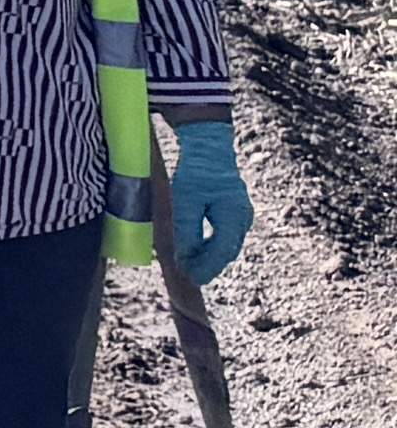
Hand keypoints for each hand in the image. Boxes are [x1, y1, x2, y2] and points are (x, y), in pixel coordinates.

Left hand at [169, 114, 252, 287]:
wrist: (209, 148)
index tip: (191, 279)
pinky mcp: (235, 212)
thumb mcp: (185, 202)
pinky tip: (197, 250)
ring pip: (227, 245)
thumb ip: (187, 231)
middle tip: (187, 276)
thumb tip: (186, 259)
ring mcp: (242, 215)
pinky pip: (225, 236)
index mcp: (234, 217)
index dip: (206, 268)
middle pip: (226, 251)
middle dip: (208, 265)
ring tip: (189, 266)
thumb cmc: (196, 173)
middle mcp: (243, 218)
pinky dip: (212, 246)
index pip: (222, 252)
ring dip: (210, 257)